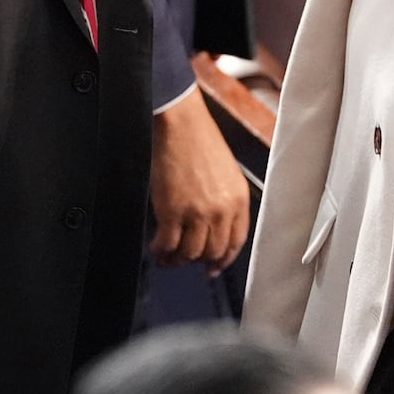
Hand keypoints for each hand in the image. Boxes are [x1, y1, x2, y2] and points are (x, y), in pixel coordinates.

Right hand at [149, 86, 250, 275]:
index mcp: (238, 198)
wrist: (180, 125)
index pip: (237, 241)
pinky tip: (155, 248)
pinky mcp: (173, 212)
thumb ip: (224, 200)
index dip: (224, 259)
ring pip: (190, 253)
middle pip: (213, 251)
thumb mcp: (225, 173)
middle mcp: (222, 208)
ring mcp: (198, 212)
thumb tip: (214, 226)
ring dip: (177, 259)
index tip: (214, 267)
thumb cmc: (199, 142)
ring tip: (167, 257)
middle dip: (198, 261)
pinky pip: (167, 244)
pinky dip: (160, 251)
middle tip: (185, 260)